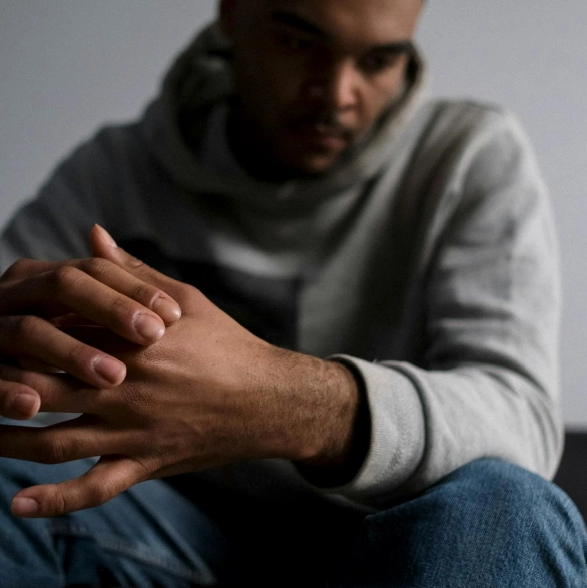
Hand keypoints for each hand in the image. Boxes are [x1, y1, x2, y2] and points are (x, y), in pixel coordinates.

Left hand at [3, 228, 360, 517]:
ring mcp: (133, 431)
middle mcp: (124, 388)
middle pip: (40, 388)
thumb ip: (133, 271)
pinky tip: (17, 503)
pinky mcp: (146, 462)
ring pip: (52, 442)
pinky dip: (55, 500)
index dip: (16, 332)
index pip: (56, 335)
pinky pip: (94, 488)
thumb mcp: (185, 299)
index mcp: (131, 342)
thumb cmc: (227, 344)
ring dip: (5, 440)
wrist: (268, 398)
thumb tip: (92, 235)